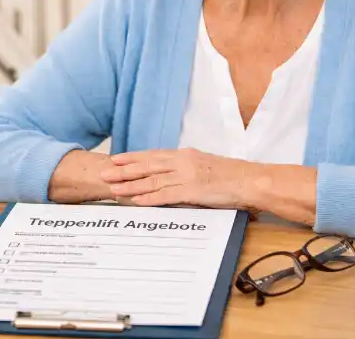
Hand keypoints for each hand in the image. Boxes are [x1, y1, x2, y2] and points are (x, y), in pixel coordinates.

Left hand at [99, 148, 253, 208]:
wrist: (250, 180)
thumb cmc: (230, 176)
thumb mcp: (204, 166)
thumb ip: (185, 168)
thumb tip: (170, 175)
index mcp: (185, 155)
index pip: (153, 155)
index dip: (132, 158)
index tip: (115, 159)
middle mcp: (183, 162)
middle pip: (147, 165)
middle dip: (124, 170)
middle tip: (104, 173)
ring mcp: (187, 175)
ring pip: (153, 180)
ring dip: (131, 185)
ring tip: (114, 188)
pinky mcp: (193, 190)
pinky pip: (166, 195)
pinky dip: (149, 198)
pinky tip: (136, 201)